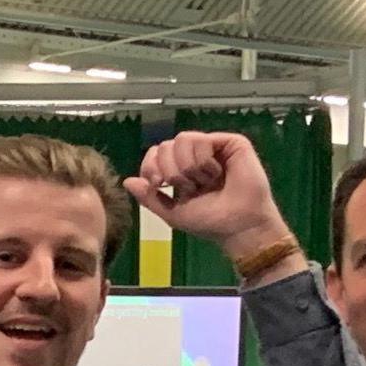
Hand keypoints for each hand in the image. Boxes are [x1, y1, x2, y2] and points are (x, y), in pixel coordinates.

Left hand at [124, 132, 295, 274]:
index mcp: (181, 171)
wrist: (238, 226)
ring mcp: (213, 148)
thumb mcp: (172, 213)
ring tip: (204, 181)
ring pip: (182, 139)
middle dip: (170, 170)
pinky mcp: (230, 143)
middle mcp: (196, 157)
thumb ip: (149, 198)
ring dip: (187, 166)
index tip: (156, 183)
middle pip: (165, 145)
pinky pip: (201, 139)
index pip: (156, 154)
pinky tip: (215, 173)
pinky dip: (202, 160)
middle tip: (188, 187)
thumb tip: (127, 181)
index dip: (150, 165)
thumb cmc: (210, 222)